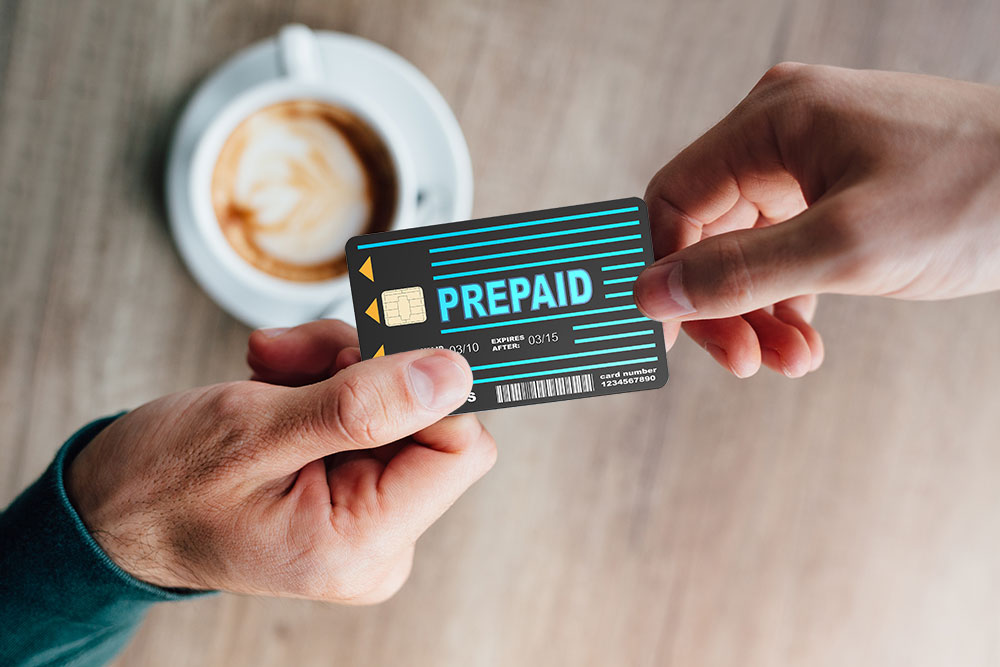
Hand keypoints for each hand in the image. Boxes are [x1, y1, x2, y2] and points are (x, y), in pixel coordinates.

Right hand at [66, 320, 495, 603]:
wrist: (114, 508)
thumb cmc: (163, 485)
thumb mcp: (253, 432)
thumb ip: (359, 405)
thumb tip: (452, 375)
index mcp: (363, 544)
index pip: (459, 448)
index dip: (424, 387)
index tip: (368, 348)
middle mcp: (379, 537)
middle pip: (427, 416)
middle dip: (363, 368)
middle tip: (292, 357)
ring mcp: (367, 510)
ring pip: (396, 399)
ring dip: (335, 364)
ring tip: (271, 368)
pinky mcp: (352, 481)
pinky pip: (370, 406)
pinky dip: (327, 376)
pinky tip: (275, 377)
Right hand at [634, 64, 999, 377]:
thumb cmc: (977, 194)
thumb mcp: (848, 246)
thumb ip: (741, 273)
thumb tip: (652, 294)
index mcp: (772, 121)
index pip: (675, 198)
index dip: (661, 270)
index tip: (666, 335)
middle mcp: (781, 134)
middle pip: (708, 231)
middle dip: (721, 304)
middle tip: (741, 362)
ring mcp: (812, 164)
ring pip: (748, 250)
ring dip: (758, 313)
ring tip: (791, 362)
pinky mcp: (841, 193)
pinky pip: (788, 253)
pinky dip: (790, 301)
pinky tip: (806, 343)